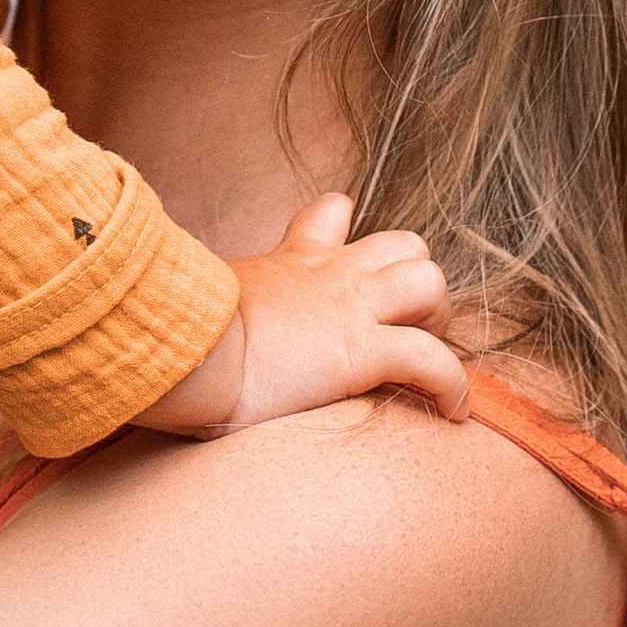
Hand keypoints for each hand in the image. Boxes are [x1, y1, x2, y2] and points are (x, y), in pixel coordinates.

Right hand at [143, 193, 468, 433]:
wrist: (181, 350)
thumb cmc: (176, 338)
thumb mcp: (196, 306)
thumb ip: (209, 310)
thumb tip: (173, 331)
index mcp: (289, 262)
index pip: (332, 214)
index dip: (355, 238)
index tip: (354, 268)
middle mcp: (328, 275)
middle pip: (406, 245)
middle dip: (417, 285)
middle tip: (402, 329)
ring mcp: (349, 308)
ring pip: (430, 282)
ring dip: (438, 322)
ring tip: (425, 361)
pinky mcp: (361, 351)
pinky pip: (433, 360)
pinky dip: (453, 385)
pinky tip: (452, 411)